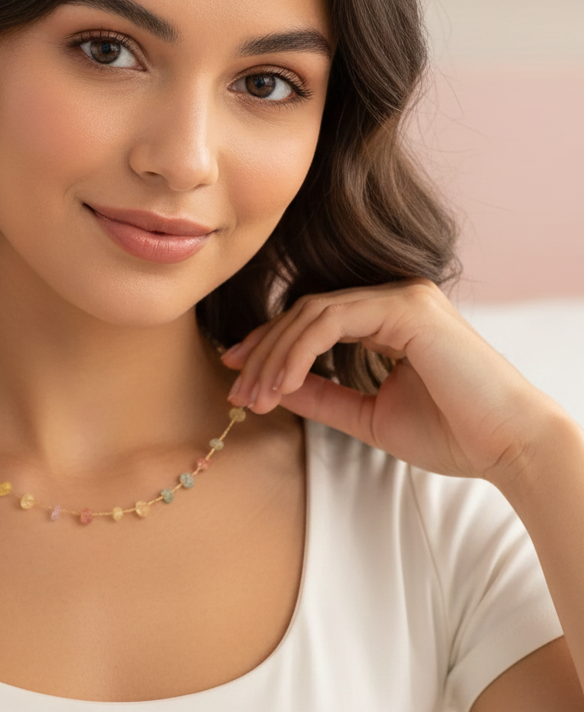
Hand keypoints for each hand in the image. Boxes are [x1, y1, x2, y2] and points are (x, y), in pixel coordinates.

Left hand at [220, 279, 564, 484]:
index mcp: (386, 318)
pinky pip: (331, 320)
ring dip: (274, 356)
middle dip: (262, 352)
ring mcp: (400, 296)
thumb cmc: (451, 433)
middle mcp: (391, 298)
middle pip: (303, 312)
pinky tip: (281, 385)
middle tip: (236, 391)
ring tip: (254, 396)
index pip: (311, 319)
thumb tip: (272, 388)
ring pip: (310, 312)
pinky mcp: (406, 307)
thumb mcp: (367, 414)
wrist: (509, 449)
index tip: (237, 375)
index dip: (269, 345)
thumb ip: (321, 395)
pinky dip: (298, 352)